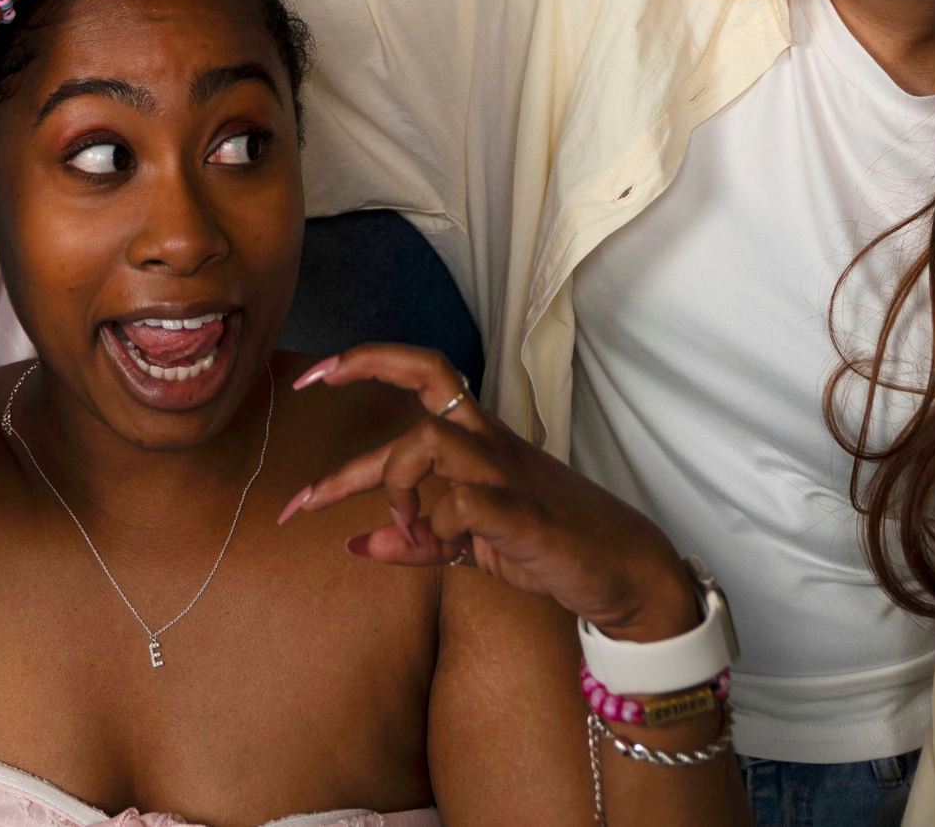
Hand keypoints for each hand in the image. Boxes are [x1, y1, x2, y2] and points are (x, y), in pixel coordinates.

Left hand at [278, 345, 701, 642]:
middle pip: (429, 374)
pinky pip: (461, 504)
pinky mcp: (522, 516)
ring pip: (429, 440)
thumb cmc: (546, 545)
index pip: (423, 375)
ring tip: (403, 527)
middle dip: (365, 365)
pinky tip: (433, 545)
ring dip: (395, 483)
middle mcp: (488, 443)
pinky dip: (434, 527)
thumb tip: (355, 541)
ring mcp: (505, 475)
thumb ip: (416, 540)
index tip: (315, 373)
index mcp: (477, 439)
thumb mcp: (469, 545)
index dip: (368, 362)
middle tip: (312, 379)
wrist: (622, 572)